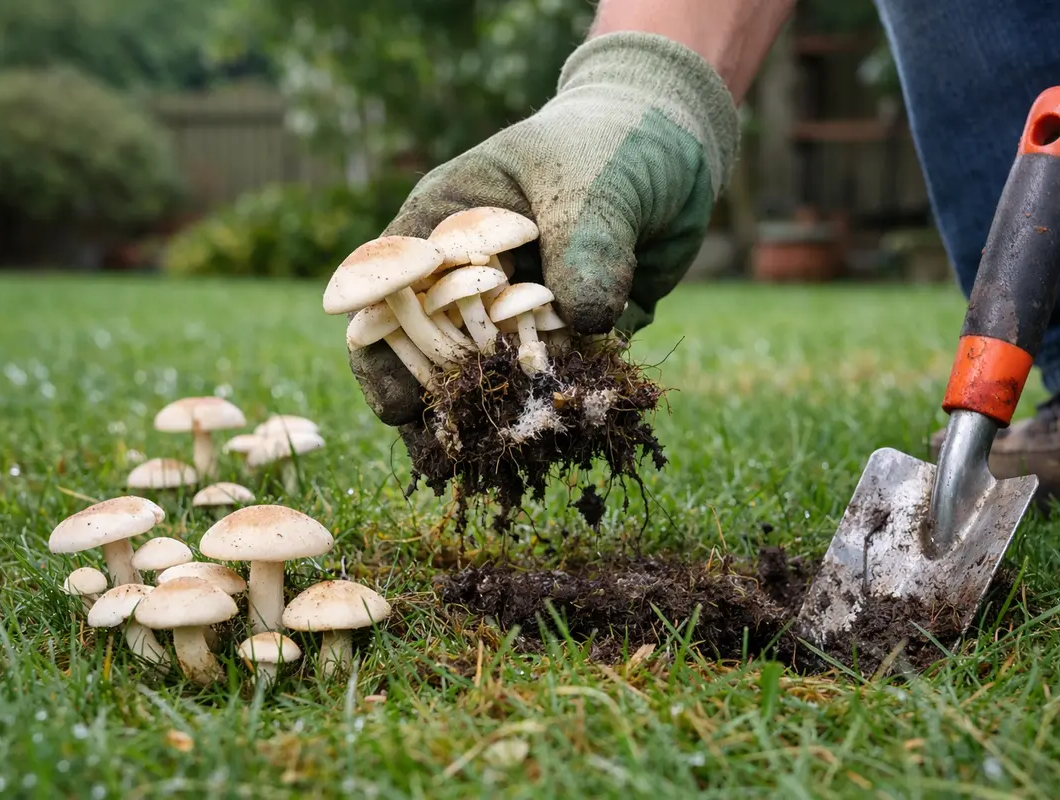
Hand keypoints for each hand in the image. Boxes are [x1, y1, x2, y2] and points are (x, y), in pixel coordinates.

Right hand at [349, 31, 738, 425]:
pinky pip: (553, 385)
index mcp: (447, 224)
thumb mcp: (595, 182)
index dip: (382, 351)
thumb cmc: (613, 144)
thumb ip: (585, 244)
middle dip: (436, 403)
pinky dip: (555, 412)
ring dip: (493, 418)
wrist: (678, 152)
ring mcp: (520, 312)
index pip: (389, 291)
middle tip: (446, 455)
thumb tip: (586, 320)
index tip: (400, 405)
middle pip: (431, 349)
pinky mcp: (567, 339)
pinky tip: (559, 446)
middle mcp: (473, 274)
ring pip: (490, 378)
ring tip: (493, 463)